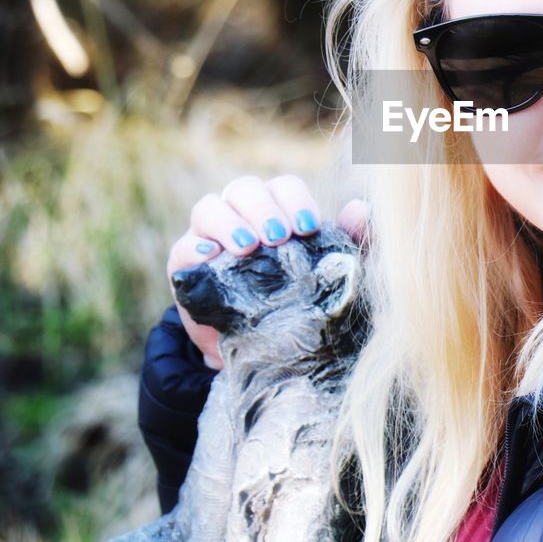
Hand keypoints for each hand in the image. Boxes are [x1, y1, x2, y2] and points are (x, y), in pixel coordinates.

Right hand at [167, 174, 369, 369]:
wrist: (266, 354)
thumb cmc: (303, 303)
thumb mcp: (331, 276)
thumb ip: (350, 242)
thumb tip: (360, 209)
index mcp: (278, 210)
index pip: (283, 187)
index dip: (295, 200)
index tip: (309, 227)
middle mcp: (241, 215)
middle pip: (244, 188)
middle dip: (263, 208)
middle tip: (279, 237)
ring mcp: (208, 237)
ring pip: (208, 207)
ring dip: (229, 223)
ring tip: (248, 248)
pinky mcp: (184, 267)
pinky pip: (182, 249)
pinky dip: (194, 248)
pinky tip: (209, 258)